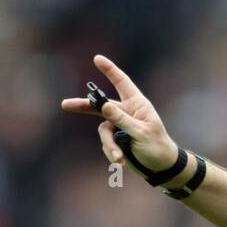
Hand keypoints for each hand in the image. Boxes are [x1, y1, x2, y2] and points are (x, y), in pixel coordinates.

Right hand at [60, 55, 177, 173]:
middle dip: (83, 106)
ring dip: (109, 146)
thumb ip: (121, 119)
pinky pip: (106, 144)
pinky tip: (121, 162)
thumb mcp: (140, 132)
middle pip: (100, 106)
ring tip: (119, 158)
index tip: (97, 58)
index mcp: (137, 105)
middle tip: (65, 105)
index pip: (122, 83)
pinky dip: (112, 153)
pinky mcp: (117, 140)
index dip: (110, 70)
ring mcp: (120, 126)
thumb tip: (103, 105)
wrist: (160, 168)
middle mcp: (126, 112)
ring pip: (103, 131)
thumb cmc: (157, 147)